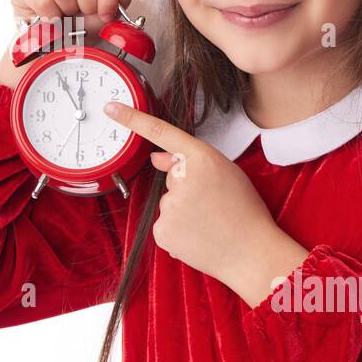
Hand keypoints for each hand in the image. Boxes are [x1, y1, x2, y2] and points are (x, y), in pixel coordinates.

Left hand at [101, 100, 310, 305]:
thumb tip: (156, 158)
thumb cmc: (245, 211)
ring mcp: (170, 207)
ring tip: (210, 222)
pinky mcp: (162, 232)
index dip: (132, 119)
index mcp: (202, 158)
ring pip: (169, 202)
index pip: (161, 132)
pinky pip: (165, 224)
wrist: (251, 254)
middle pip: (172, 177)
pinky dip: (178, 230)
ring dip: (184, 211)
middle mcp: (181, 179)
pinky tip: (198, 236)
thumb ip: (190, 161)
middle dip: (187, 187)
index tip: (110, 108)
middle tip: (214, 204)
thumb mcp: (227, 173)